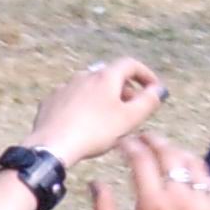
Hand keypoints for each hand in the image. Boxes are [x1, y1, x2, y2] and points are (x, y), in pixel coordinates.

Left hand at [25, 55, 166, 168]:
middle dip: (125, 89)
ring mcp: (65, 87)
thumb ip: (148, 102)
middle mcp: (84, 75)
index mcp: (105, 76)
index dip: (145, 74)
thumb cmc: (95, 131)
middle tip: (133, 108)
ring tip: (110, 118)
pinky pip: (73, 98)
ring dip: (104, 97)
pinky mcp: (51, 100)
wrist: (52, 145)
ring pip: (90, 87)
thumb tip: (158, 89)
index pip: (130, 64)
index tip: (153, 88)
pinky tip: (85, 123)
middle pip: (110, 76)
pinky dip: (84, 105)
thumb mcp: (129, 119)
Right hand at [91, 131, 209, 209]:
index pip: (141, 159)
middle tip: (143, 139)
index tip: (122, 144)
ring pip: (193, 162)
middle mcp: (180, 198)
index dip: (129, 145)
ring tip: (165, 151)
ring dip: (177, 151)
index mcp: (152, 204)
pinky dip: (199, 172)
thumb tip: (96, 184)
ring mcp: (203, 204)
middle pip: (168, 153)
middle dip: (153, 140)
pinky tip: (188, 174)